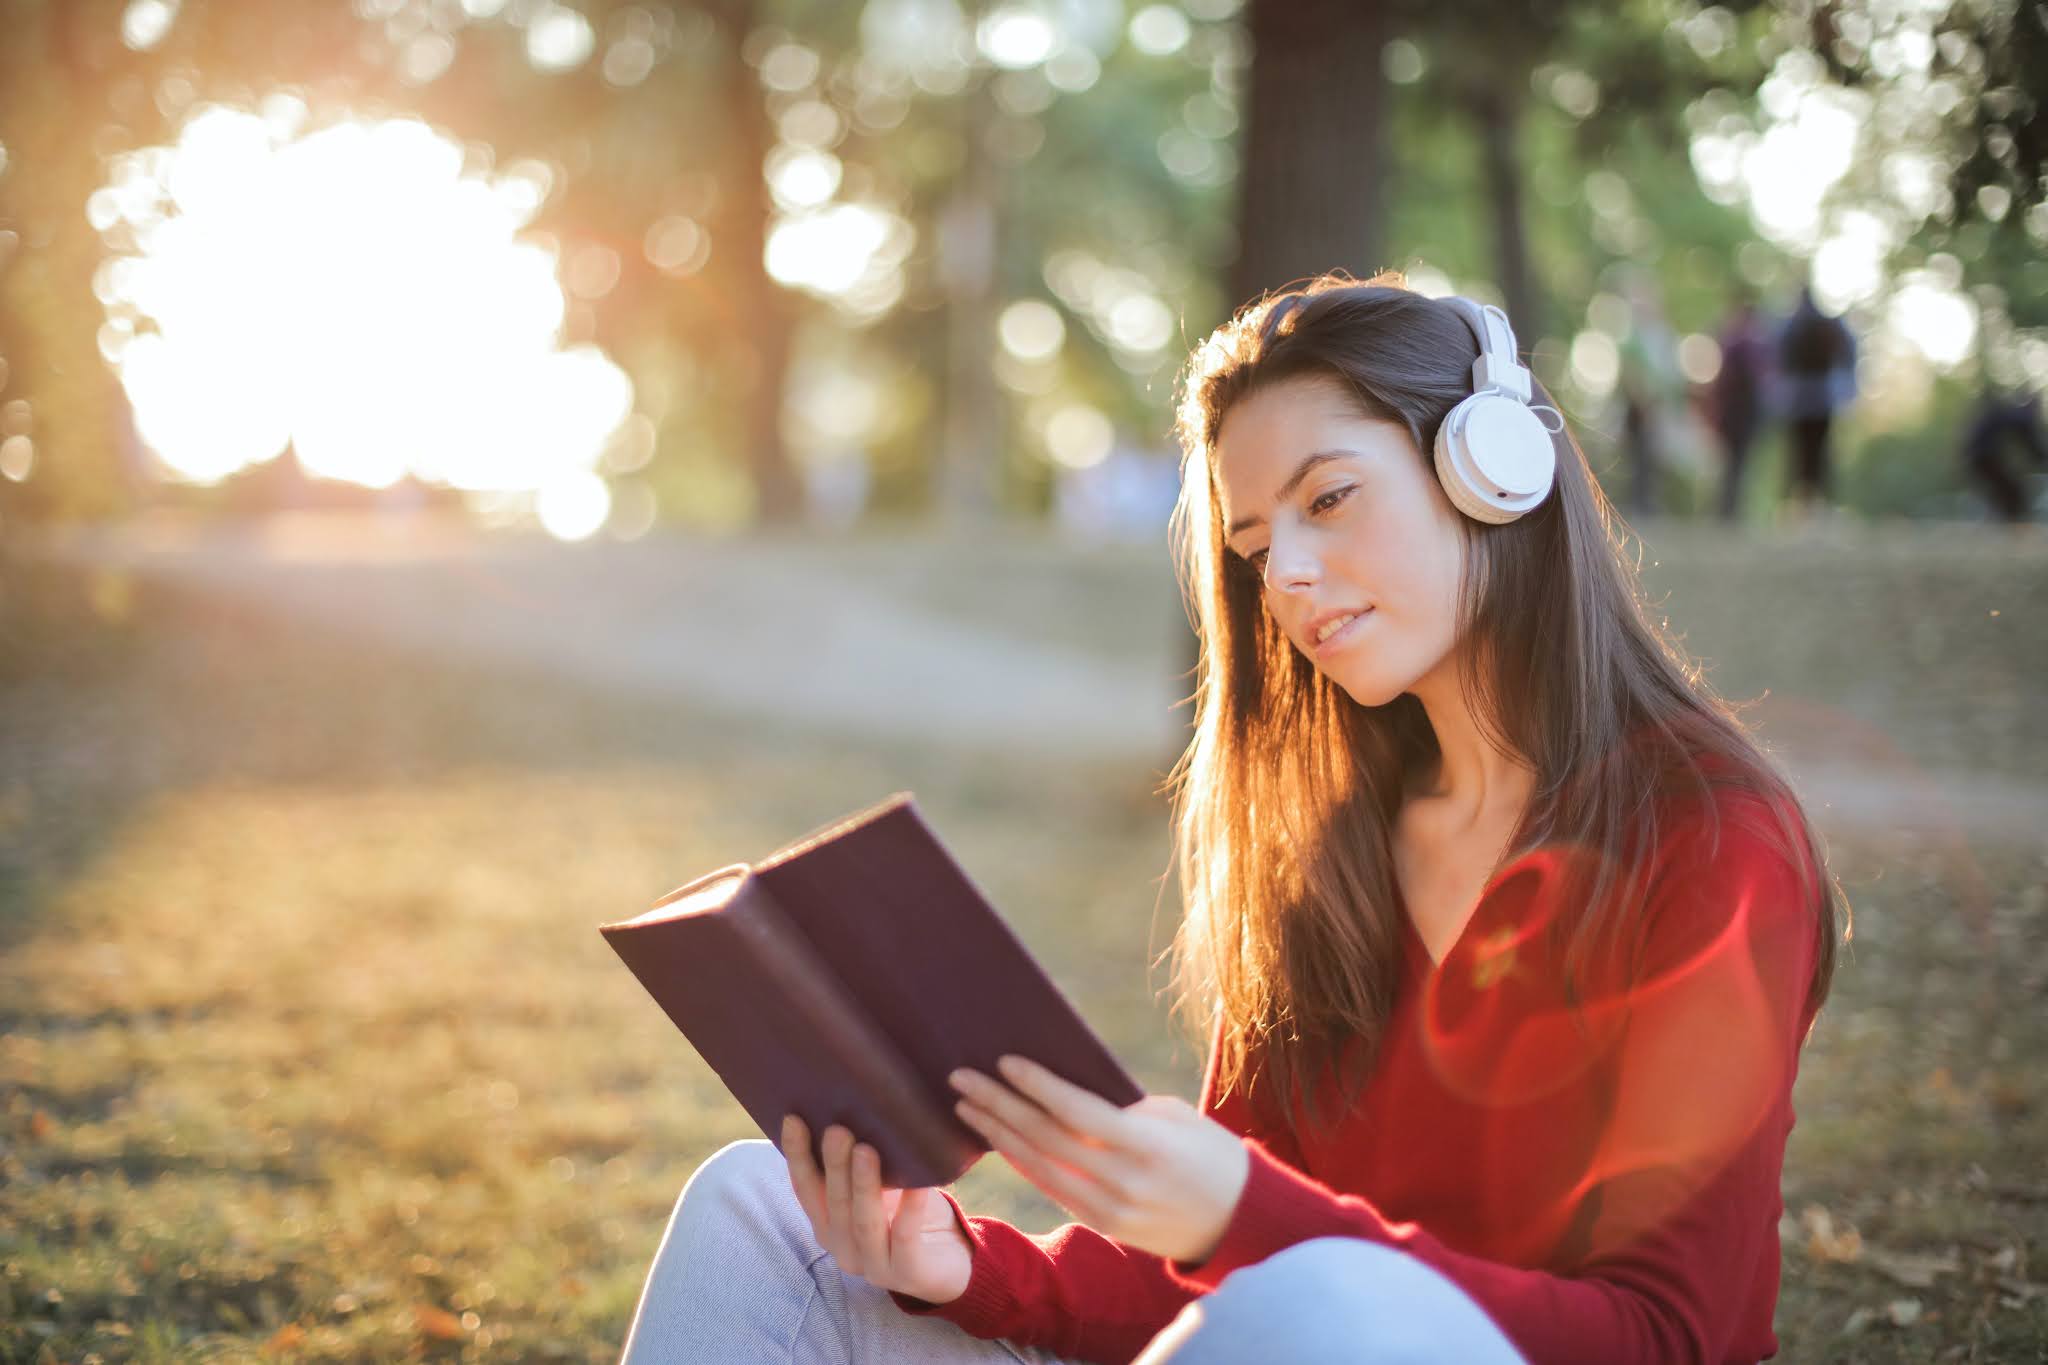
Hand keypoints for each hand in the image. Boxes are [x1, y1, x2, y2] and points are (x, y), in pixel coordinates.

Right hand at [779, 1114, 972, 1305]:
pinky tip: (918, 1185)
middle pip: (835, 1203)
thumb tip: (852, 1106)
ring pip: (864, 1222)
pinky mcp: (907, 1273)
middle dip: (834, 1166)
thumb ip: (859, 1163)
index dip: (797, 1156)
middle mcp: (844, 1249)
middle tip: (838, 1130)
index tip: (794, 1118)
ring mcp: (874, 1266)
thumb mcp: (880, 1188)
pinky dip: (909, 1209)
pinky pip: (906, 1237)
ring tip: (866, 1150)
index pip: (806, 1189)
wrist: (950, 1261)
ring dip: (863, 1185)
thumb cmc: (908, 1214)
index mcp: (828, 1226)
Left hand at [949, 1056, 1249, 1264]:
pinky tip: (997, 1138)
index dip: (1036, 1085)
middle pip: (1046, 1138)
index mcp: (1147, 1145)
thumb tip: (1064, 1090)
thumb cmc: (1209, 1152)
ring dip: (998, 1133)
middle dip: (998, 1105)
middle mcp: (1123, 1180)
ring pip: (1039, 1166)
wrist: (1238, 1221)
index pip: (1076, 1111)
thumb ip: (1122, 1109)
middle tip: (961, 1078)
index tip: (1003, 1060)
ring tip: (965, 1106)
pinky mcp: (1103, 1224)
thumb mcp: (1176, 1118)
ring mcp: (1110, 1208)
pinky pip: (1051, 1187)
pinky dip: (1020, 1160)